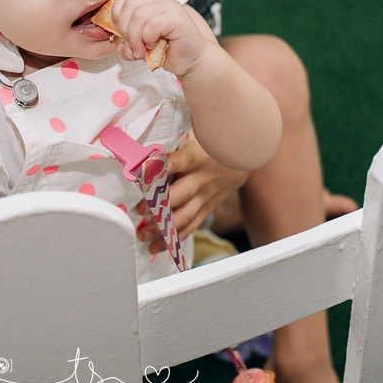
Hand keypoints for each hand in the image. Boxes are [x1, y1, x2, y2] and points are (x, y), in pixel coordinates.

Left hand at [106, 0, 215, 77]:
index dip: (118, 18)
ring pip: (139, 15)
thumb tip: (121, 48)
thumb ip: (127, 45)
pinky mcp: (177, 18)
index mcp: (150, 2)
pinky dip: (148, 38)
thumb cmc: (168, 52)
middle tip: (133, 47)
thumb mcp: (140, 47)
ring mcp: (170, 7)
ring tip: (142, 51)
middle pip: (129, 6)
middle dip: (125, 30)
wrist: (192, 61)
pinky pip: (153, 24)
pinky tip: (154, 46)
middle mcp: (160, 0)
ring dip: (135, 38)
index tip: (124, 36)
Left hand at [139, 132, 248, 253]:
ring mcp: (205, 197)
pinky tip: (159, 246)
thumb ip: (172, 144)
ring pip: (185, 216)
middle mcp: (201, 179)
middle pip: (181, 195)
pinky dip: (175, 238)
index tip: (145, 171)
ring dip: (164, 229)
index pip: (179, 161)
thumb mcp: (193, 136)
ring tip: (144, 236)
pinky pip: (191, 226)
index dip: (163, 166)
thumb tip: (143, 151)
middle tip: (140, 212)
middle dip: (160, 206)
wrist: (241, 158)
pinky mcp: (207, 208)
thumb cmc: (209, 144)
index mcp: (195, 157)